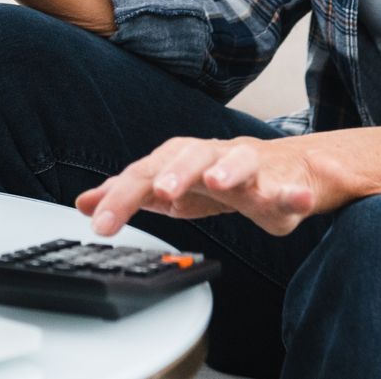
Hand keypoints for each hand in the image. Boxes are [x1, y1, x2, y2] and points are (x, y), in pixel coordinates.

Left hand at [74, 134, 353, 237]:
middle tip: (161, 191)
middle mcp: (215, 157)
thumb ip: (131, 193)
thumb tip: (84, 202)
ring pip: (240, 161)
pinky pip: (289, 189)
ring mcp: (251, 167)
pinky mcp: (283, 185)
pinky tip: (296, 198)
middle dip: (175, 172)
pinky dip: (293, 193)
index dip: (122, 196)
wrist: (285, 170)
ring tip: (218, 182)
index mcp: (183, 160)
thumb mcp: (172, 187)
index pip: (147, 173)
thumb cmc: (223, 179)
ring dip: (228, 169)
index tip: (101, 224)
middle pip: (191, 156)